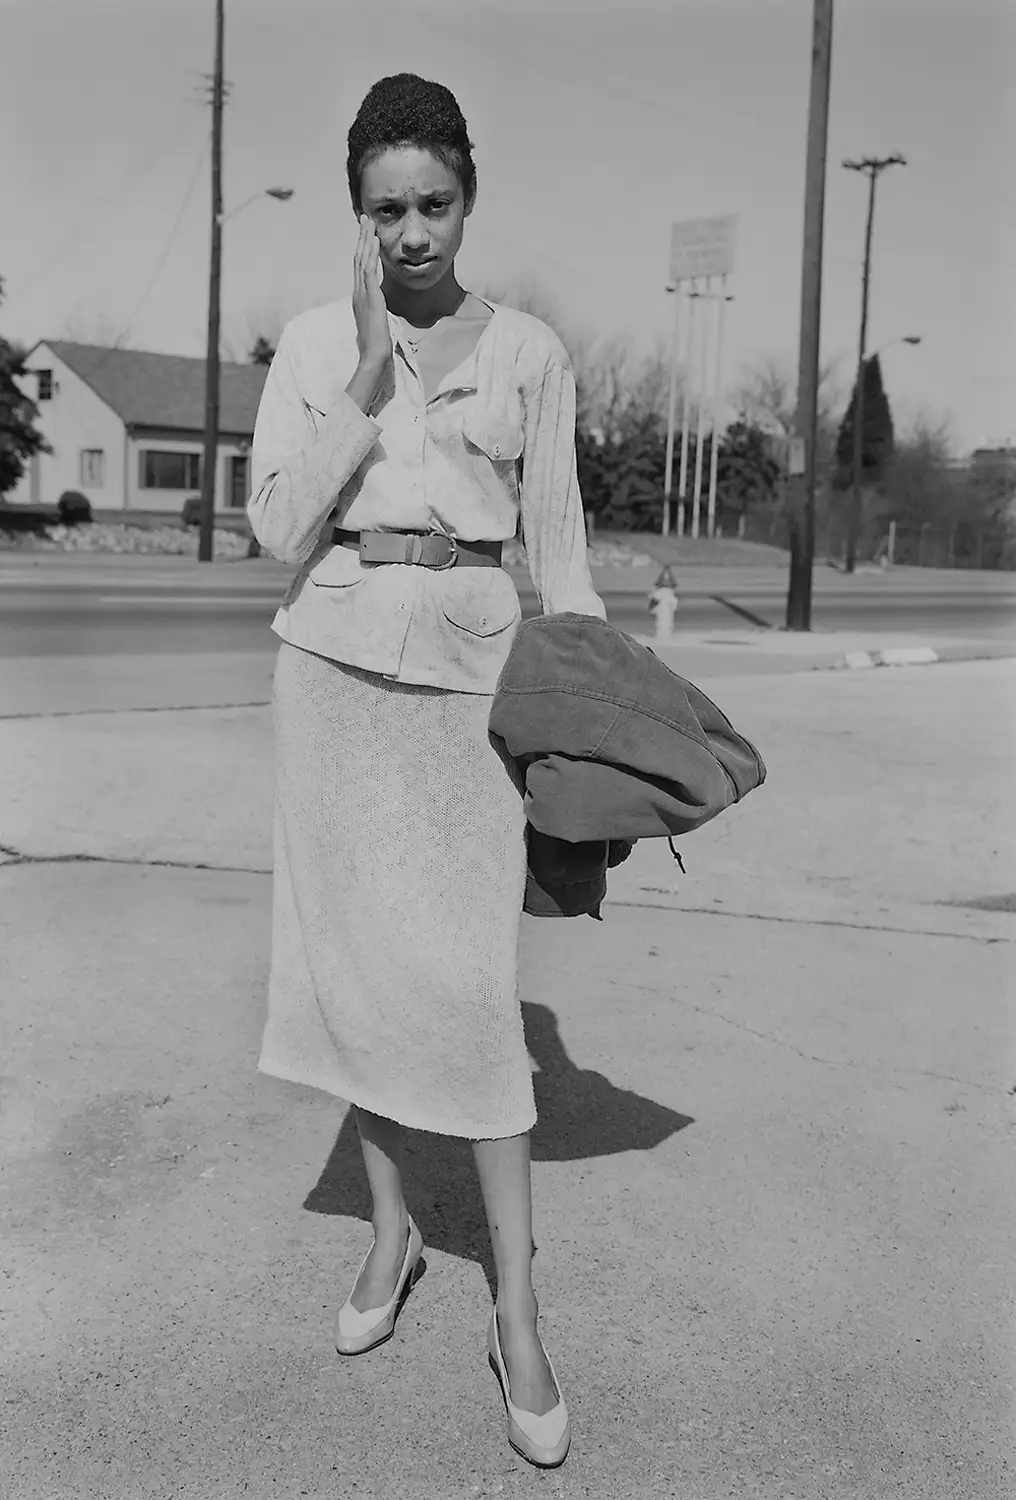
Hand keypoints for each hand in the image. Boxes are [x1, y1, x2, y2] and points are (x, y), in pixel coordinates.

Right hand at [352, 215, 391, 370]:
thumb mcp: (376, 323)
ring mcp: (362, 293)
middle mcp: (358, 292)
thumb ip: (376, 312)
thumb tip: (379, 311)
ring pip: (361, 259)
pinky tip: (375, 240)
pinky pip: (369, 270)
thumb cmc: (376, 344)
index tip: (366, 234)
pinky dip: (371, 253)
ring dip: (365, 239)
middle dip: (361, 237)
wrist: (374, 356)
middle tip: (365, 219)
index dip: (362, 249)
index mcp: (360, 297)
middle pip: (358, 258)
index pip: (360, 268)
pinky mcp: (370, 297)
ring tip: (369, 222)